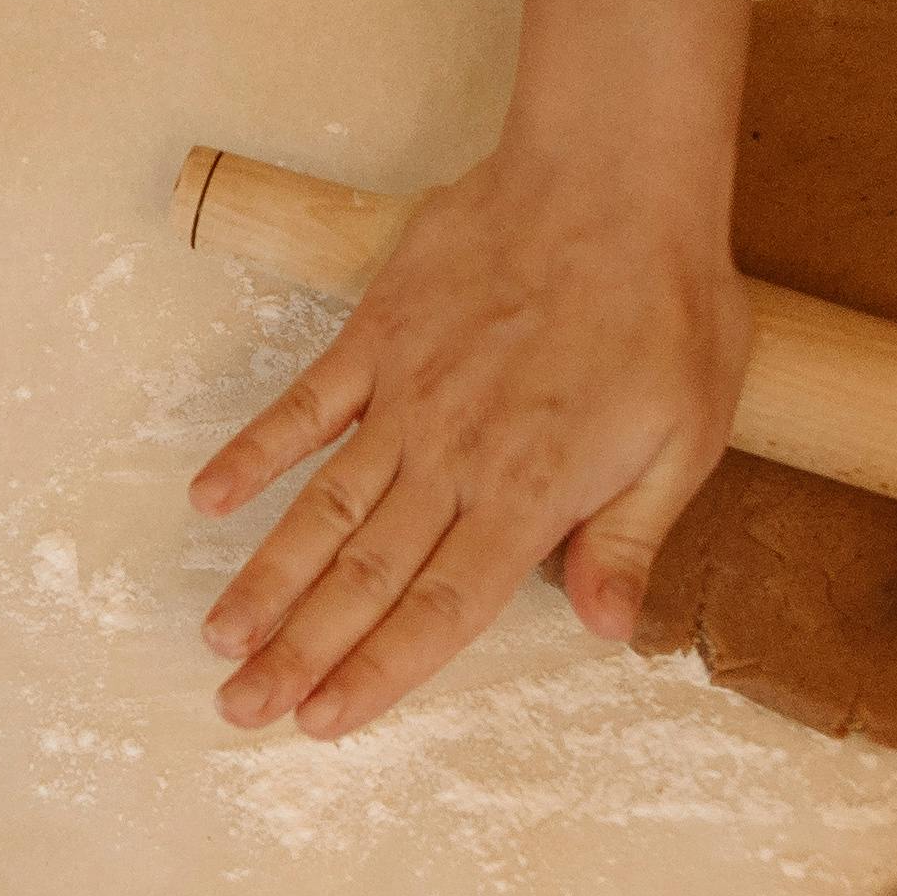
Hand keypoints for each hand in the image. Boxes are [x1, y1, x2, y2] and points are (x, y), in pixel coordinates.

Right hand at [191, 0, 766, 736]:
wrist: (613, 174)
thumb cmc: (665, 304)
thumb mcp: (687, 435)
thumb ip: (630, 537)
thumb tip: (604, 629)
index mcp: (528, 494)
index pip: (441, 609)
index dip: (379, 671)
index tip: (323, 721)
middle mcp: (451, 457)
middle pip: (363, 577)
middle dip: (300, 653)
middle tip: (242, 711)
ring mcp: (405, 395)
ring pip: (323, 508)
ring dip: (267, 579)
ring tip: (218, 640)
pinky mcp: (378, 334)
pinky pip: (303, 404)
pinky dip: (253, 451)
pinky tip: (209, 498)